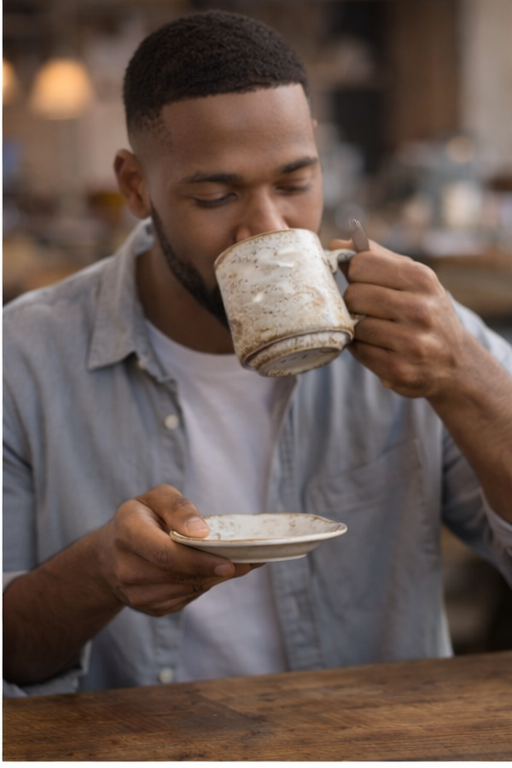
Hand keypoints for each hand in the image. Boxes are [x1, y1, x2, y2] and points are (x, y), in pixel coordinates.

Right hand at [95, 484, 255, 616]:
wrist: (109, 554)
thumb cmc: (140, 518)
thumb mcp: (156, 498)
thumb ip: (179, 507)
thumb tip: (201, 531)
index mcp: (128, 533)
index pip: (165, 553)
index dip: (198, 561)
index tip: (229, 561)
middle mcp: (126, 568)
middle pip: (178, 575)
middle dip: (216, 570)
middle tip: (249, 562)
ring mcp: (135, 594)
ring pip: (185, 590)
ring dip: (213, 579)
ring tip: (238, 564)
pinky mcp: (149, 608)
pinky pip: (184, 599)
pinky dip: (203, 585)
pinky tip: (212, 573)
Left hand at [331, 237, 466, 398]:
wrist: (454, 362)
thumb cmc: (425, 312)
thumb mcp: (413, 279)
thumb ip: (376, 258)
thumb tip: (337, 242)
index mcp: (422, 279)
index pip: (362, 264)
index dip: (354, 273)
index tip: (362, 281)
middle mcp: (420, 309)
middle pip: (354, 295)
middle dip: (353, 302)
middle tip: (367, 309)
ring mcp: (411, 342)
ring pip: (354, 325)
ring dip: (357, 327)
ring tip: (374, 328)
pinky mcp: (399, 369)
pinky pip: (358, 351)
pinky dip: (360, 348)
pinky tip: (376, 346)